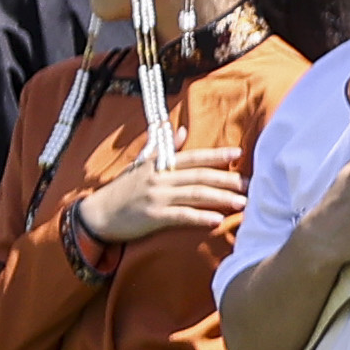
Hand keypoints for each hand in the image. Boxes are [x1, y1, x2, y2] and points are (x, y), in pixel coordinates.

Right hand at [73, 145, 248, 248]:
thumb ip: (165, 149)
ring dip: (221, 198)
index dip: (216, 156)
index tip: (238, 154)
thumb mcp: (142, 165)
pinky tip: (217, 220)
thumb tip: (181, 129)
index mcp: (160, 165)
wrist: (98, 214)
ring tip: (242, 203)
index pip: (193, 158)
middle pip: (200, 177)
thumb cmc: (123, 190)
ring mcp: (157, 197)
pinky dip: (200, 217)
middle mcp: (161, 178)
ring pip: (195, 195)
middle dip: (227, 180)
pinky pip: (181, 216)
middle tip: (251, 185)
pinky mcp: (153, 216)